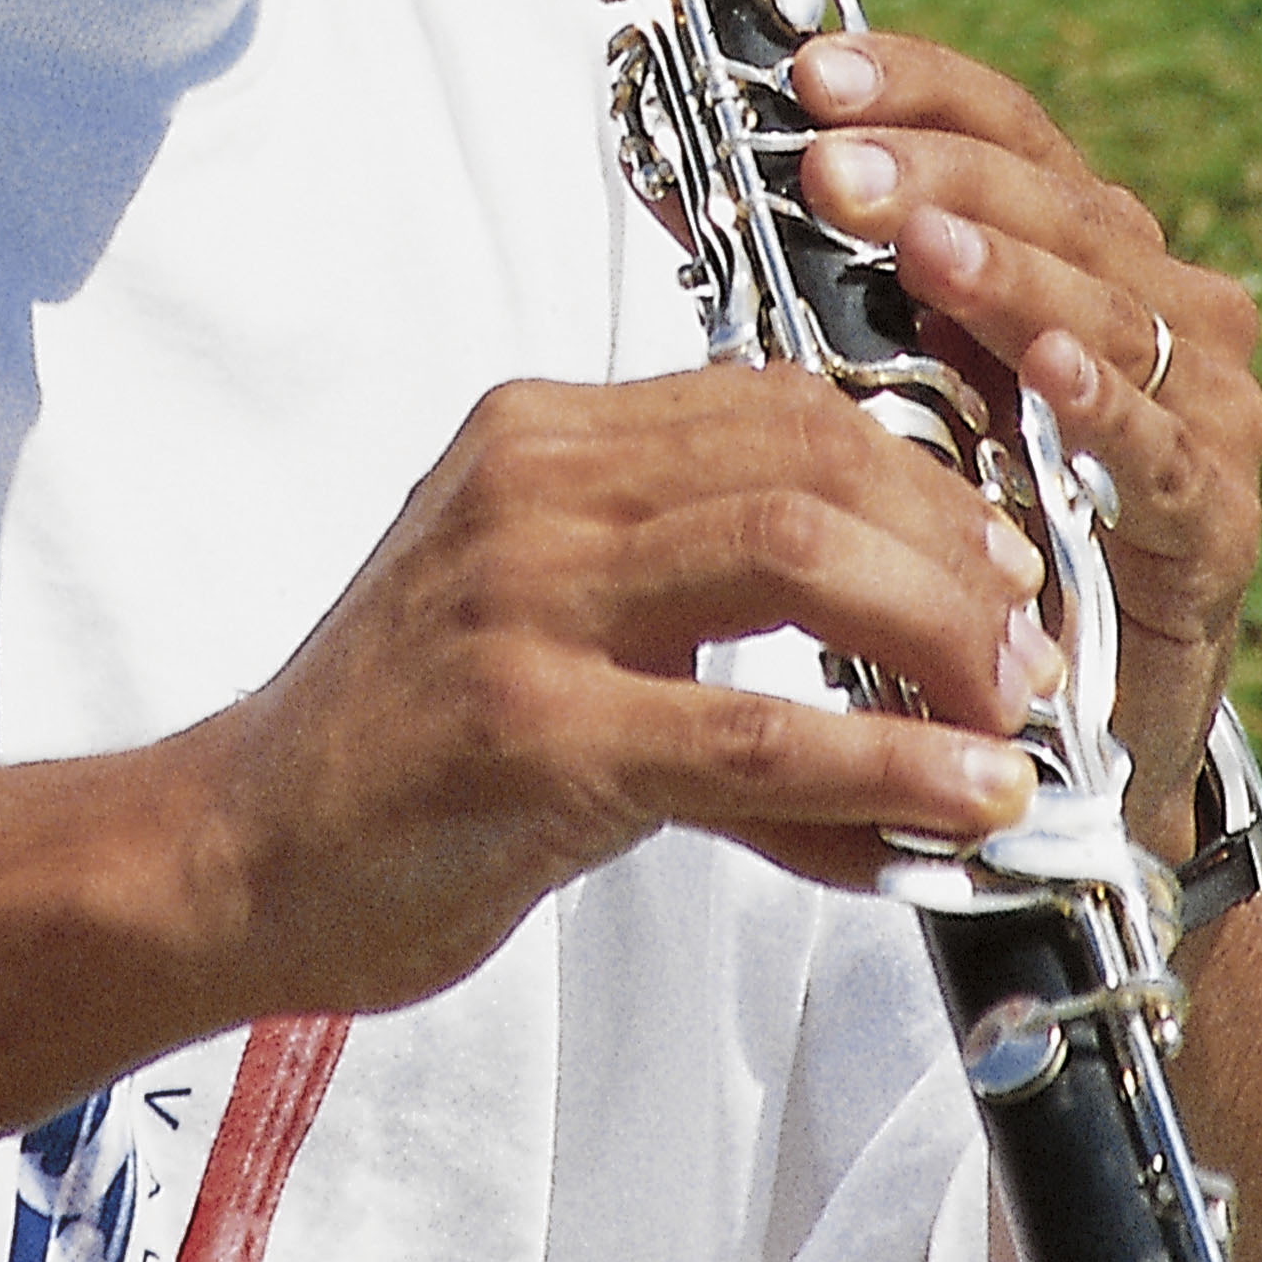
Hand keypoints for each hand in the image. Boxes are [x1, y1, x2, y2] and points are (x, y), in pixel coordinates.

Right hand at [194, 369, 1048, 1016]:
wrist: (229, 857)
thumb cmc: (403, 761)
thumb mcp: (558, 646)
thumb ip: (711, 644)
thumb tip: (910, 710)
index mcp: (539, 440)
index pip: (780, 404)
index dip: (924, 477)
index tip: (1004, 562)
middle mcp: (530, 485)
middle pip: (811, 455)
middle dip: (957, 549)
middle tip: (1032, 649)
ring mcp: (520, 597)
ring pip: (798, 552)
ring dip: (941, 634)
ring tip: (1013, 716)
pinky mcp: (525, 729)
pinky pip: (750, 732)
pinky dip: (885, 762)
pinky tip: (959, 800)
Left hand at [786, 31, 1261, 833]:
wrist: (1067, 714)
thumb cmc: (973, 523)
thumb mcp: (890, 382)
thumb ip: (816, 280)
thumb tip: (677, 175)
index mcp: (1081, 244)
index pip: (1005, 129)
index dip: (915, 90)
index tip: (814, 75)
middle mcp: (1159, 302)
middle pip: (1055, 202)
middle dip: (938, 179)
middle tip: (833, 170)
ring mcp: (1204, 404)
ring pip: (1111, 310)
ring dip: (1015, 275)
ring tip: (926, 248)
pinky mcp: (1219, 518)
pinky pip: (1160, 451)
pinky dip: (1104, 408)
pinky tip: (1043, 372)